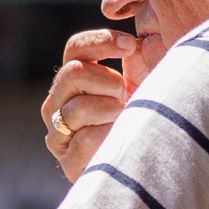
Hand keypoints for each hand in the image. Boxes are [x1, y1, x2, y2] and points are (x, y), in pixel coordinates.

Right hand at [41, 29, 135, 182]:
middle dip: (109, 83)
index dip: (102, 42)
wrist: (151, 166)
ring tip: (122, 122)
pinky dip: (110, 136)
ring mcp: (57, 133)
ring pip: (79, 107)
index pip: (75, 49)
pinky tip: (118, 140)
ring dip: (112, 112)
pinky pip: (86, 139)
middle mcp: (57, 103)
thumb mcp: (143, 83)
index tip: (130, 46)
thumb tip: (134, 43)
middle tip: (125, 98)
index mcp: (73, 81)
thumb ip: (135, 59)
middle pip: (73, 73)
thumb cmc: (147, 119)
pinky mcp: (67, 162)